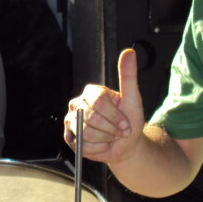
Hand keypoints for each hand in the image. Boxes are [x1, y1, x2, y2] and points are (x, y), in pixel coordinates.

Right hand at [63, 48, 145, 163]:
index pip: (99, 102)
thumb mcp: (133, 98)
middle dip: (111, 130)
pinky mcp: (69, 137)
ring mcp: (71, 121)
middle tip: (120, 133)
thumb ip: (128, 76)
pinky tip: (102, 144)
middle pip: (92, 119)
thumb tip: (129, 52)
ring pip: (86, 134)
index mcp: (91, 92)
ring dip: (105, 139)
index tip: (126, 124)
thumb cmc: (129, 121)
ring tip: (111, 137)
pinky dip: (97, 149)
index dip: (115, 116)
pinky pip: (82, 146)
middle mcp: (77, 104)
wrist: (125, 144)